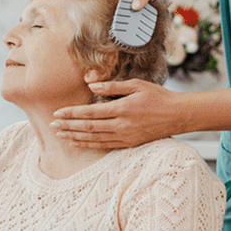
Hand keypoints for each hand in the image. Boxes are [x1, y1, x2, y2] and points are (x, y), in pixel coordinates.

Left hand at [51, 80, 185, 148]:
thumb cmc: (158, 96)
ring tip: (60, 135)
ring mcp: (125, 136)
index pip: (90, 112)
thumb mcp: (136, 85)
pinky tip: (77, 142)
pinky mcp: (129, 143)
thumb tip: (90, 85)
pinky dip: (88, 144)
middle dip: (68, 126)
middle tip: (52, 126)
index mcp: (122, 108)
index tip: (57, 113)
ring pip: (94, 139)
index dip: (72, 113)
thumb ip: (112, 86)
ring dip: (75, 137)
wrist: (178, 115)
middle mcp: (122, 125)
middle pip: (88, 127)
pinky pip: (104, 146)